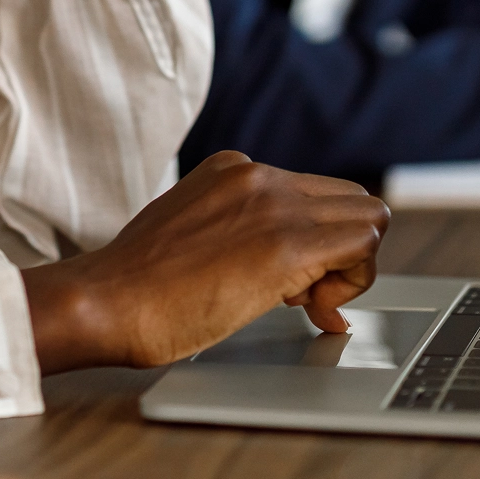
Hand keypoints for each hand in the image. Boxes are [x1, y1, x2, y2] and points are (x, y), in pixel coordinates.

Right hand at [21, 150, 389, 372]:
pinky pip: (362, 245)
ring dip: (353, 266)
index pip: (315, 193)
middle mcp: (257, 175)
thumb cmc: (141, 283)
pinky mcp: (285, 245)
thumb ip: (239, 231)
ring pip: (370, 217)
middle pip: (352, 199)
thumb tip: (285, 269)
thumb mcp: (193, 230)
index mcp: (232, 169)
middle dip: (344, 251)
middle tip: (306, 296)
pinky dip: (353, 284)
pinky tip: (310, 309)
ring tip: (305, 302)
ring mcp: (272, 204)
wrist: (109, 299)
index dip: (318, 242)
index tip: (294, 284)